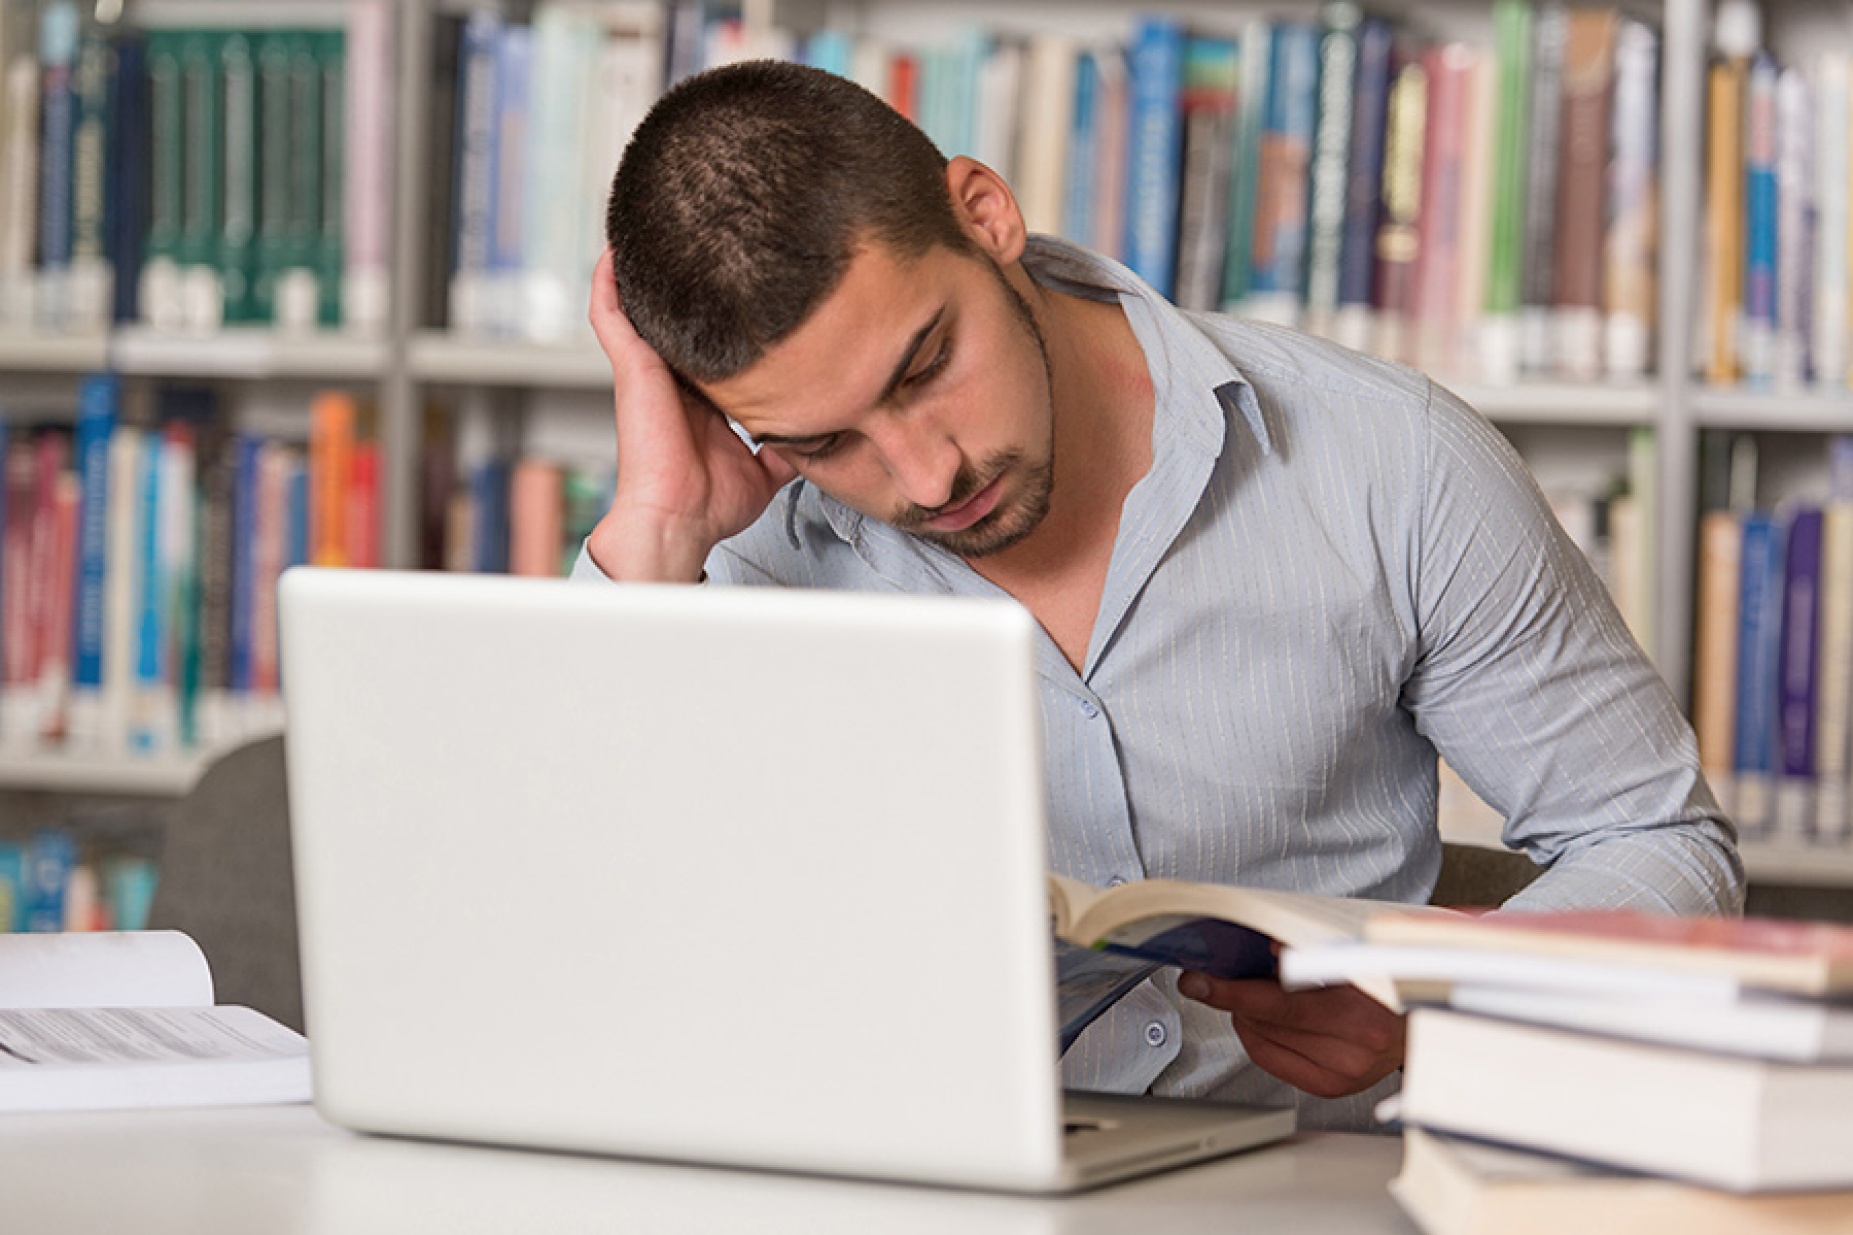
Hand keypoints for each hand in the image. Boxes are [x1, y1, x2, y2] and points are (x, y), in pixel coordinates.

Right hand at [585, 248, 796, 580]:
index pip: (713, 337)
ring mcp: (648, 367)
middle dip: (688, 272)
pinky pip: (610, 313)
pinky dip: (609, 281)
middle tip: (707, 226)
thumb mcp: (766, 467)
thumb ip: (789, 445)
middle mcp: (672, 374)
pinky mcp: (631, 365)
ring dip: (647, 265)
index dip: (727, 307)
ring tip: (657, 217)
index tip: (748, 273)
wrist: (681, 519)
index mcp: (701, 392)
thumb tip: (823, 434)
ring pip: (642, 302)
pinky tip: (617, 248)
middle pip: (677, 310)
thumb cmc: (710, 503)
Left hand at [1176, 971, 1404, 1099]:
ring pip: (1264, 1042)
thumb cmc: (1389, 982)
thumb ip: (1312, 949)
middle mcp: (1353, 1050)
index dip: (1231, 991)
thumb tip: (1270, 947)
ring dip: (1248, 1017)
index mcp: (1362, 1012)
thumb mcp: (1357, 955)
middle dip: (1237, 998)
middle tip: (1223, 978)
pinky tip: (1266, 1020)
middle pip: (1265, 1024)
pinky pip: (1273, 1061)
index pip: (1276, 1003)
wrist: (1424, 1023)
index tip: (1199, 982)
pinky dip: (1260, 1037)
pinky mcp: (1332, 1087)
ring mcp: (1343, 1073)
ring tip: (1256, 995)